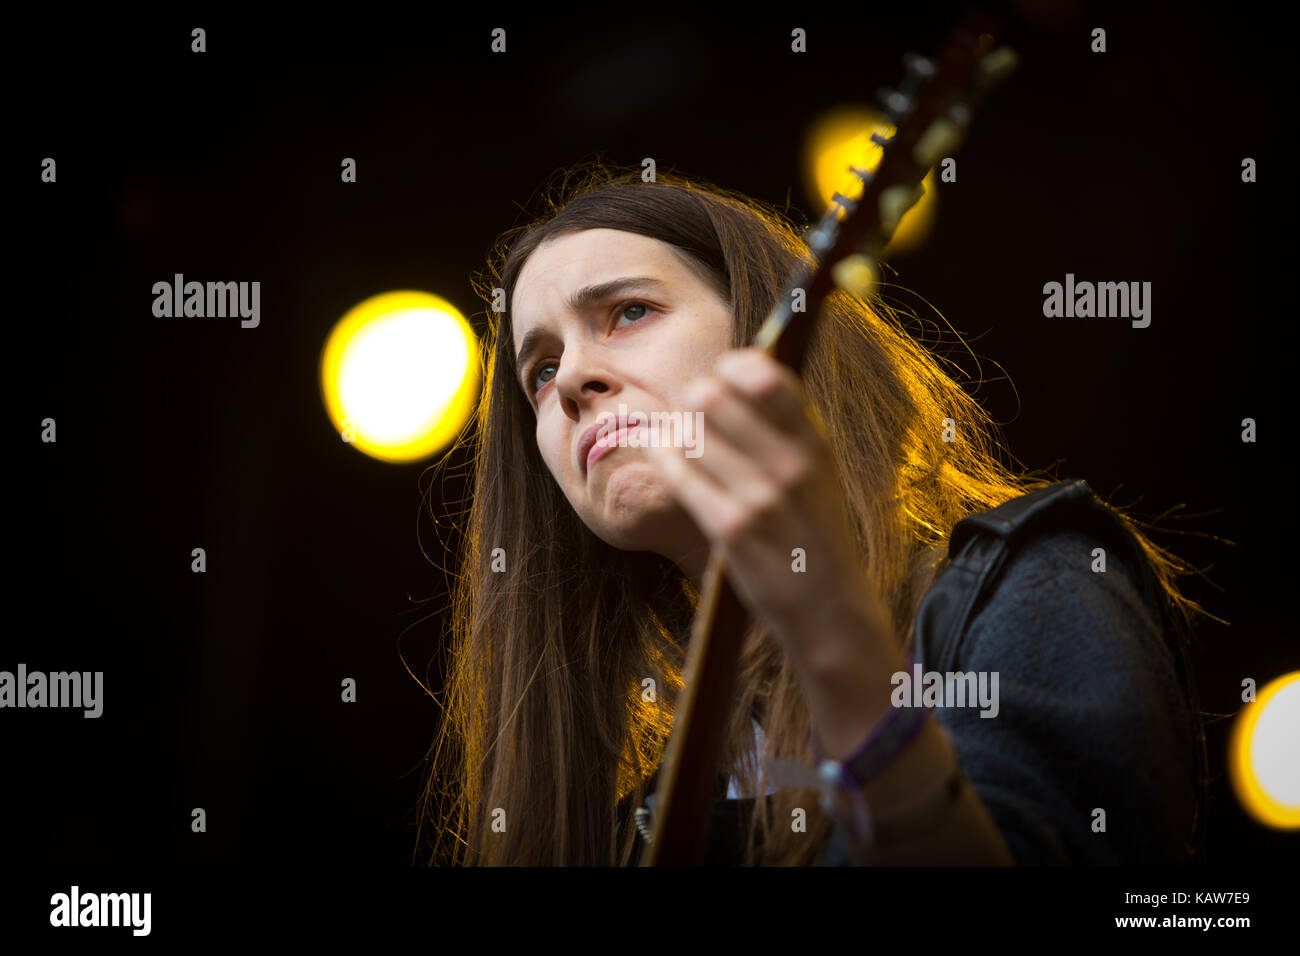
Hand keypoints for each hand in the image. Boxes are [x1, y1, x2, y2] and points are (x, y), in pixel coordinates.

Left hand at [643, 347, 896, 679]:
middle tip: (697, 411)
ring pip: (689, 433)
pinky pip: (678, 473)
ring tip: (686, 442)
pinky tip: (667, 455)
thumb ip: (784, 421)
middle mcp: (791, 465)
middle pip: (712, 398)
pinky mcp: (731, 528)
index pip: (767, 376)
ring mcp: (760, 498)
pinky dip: (665, 458)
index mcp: (816, 442)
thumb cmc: (813, 528)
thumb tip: (735, 368)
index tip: (723, 373)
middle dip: (696, 399)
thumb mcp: (818, 468)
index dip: (734, 365)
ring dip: (679, 432)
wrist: (828, 606)